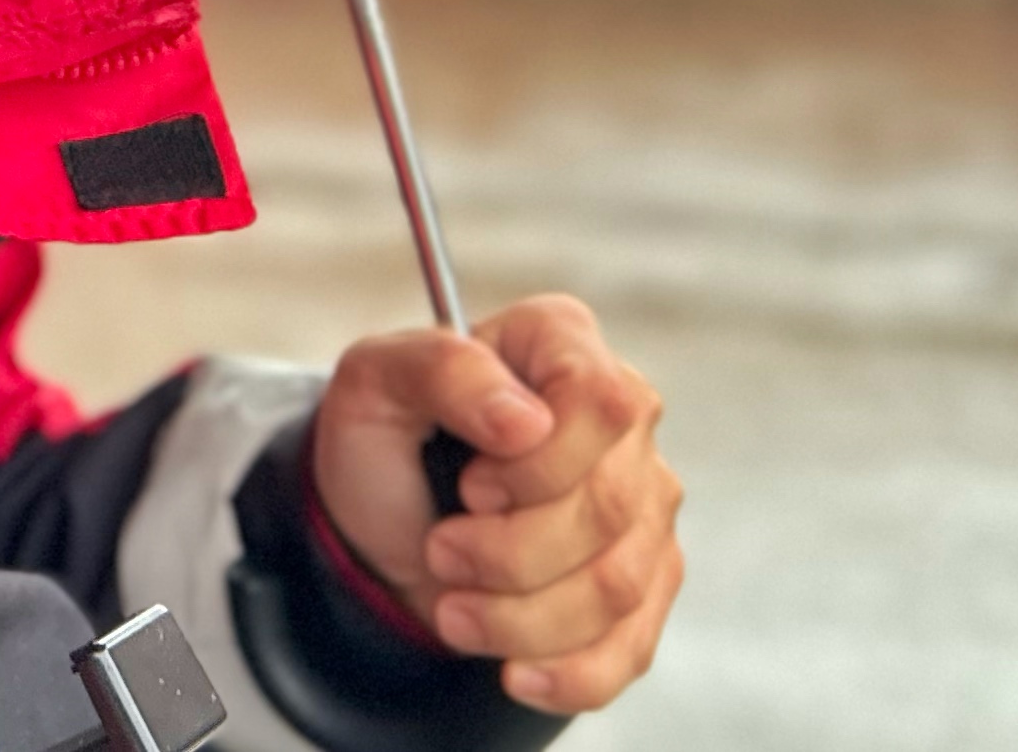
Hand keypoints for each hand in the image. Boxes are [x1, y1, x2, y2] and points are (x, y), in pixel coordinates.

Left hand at [307, 294, 681, 714]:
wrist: (378, 531)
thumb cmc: (384, 442)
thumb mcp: (374, 382)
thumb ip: (443, 370)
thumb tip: (526, 421)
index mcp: (563, 345)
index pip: (601, 400)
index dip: (536, 463)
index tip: (470, 487)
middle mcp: (622, 422)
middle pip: (610, 505)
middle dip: (510, 552)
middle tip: (441, 551)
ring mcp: (643, 506)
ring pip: (618, 585)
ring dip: (522, 618)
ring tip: (452, 609)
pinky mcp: (643, 585)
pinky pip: (630, 646)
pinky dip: (567, 673)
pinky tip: (515, 671)